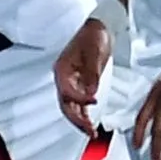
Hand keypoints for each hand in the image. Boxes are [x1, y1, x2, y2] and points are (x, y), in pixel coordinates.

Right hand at [54, 17, 111, 134]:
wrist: (98, 27)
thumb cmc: (93, 35)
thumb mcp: (95, 52)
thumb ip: (92, 73)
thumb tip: (91, 92)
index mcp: (62, 68)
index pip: (66, 90)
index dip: (79, 98)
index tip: (93, 101)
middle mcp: (63, 77)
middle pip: (65, 103)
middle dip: (76, 119)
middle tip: (89, 130)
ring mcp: (71, 81)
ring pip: (70, 106)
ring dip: (79, 120)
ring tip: (90, 132)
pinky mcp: (80, 83)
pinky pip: (78, 102)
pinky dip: (83, 113)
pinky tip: (90, 123)